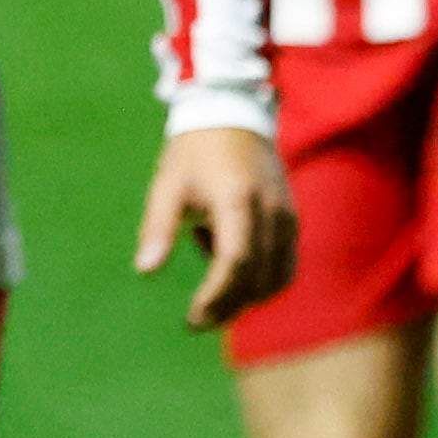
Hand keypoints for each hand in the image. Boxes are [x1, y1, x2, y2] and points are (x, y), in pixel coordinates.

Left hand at [136, 125, 296, 330]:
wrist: (234, 117)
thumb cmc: (194, 152)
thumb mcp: (168, 185)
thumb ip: (158, 228)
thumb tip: (145, 271)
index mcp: (237, 200)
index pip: (236, 261)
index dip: (217, 296)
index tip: (193, 317)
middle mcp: (271, 211)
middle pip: (259, 278)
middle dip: (229, 307)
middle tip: (196, 320)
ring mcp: (287, 217)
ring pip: (277, 279)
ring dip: (245, 297)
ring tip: (209, 286)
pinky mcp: (292, 221)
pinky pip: (283, 266)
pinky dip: (258, 279)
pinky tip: (224, 256)